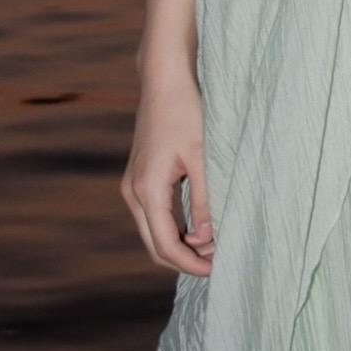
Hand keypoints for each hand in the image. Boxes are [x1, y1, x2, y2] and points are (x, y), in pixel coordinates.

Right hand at [121, 67, 214, 275]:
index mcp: (148, 190)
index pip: (165, 245)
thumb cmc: (186, 112)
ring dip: (180, 244)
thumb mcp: (202, 157)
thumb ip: (203, 200)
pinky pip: (153, 215)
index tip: (216, 270)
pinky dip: (173, 227)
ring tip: (213, 244)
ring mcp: (132, 185)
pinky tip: (199, 225)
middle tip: (217, 261)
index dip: (190, 264)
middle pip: (155, 245)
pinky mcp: (138, 178)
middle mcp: (133, 192)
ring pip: (153, 231)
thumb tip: (207, 240)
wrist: (164, 80)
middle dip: (184, 259)